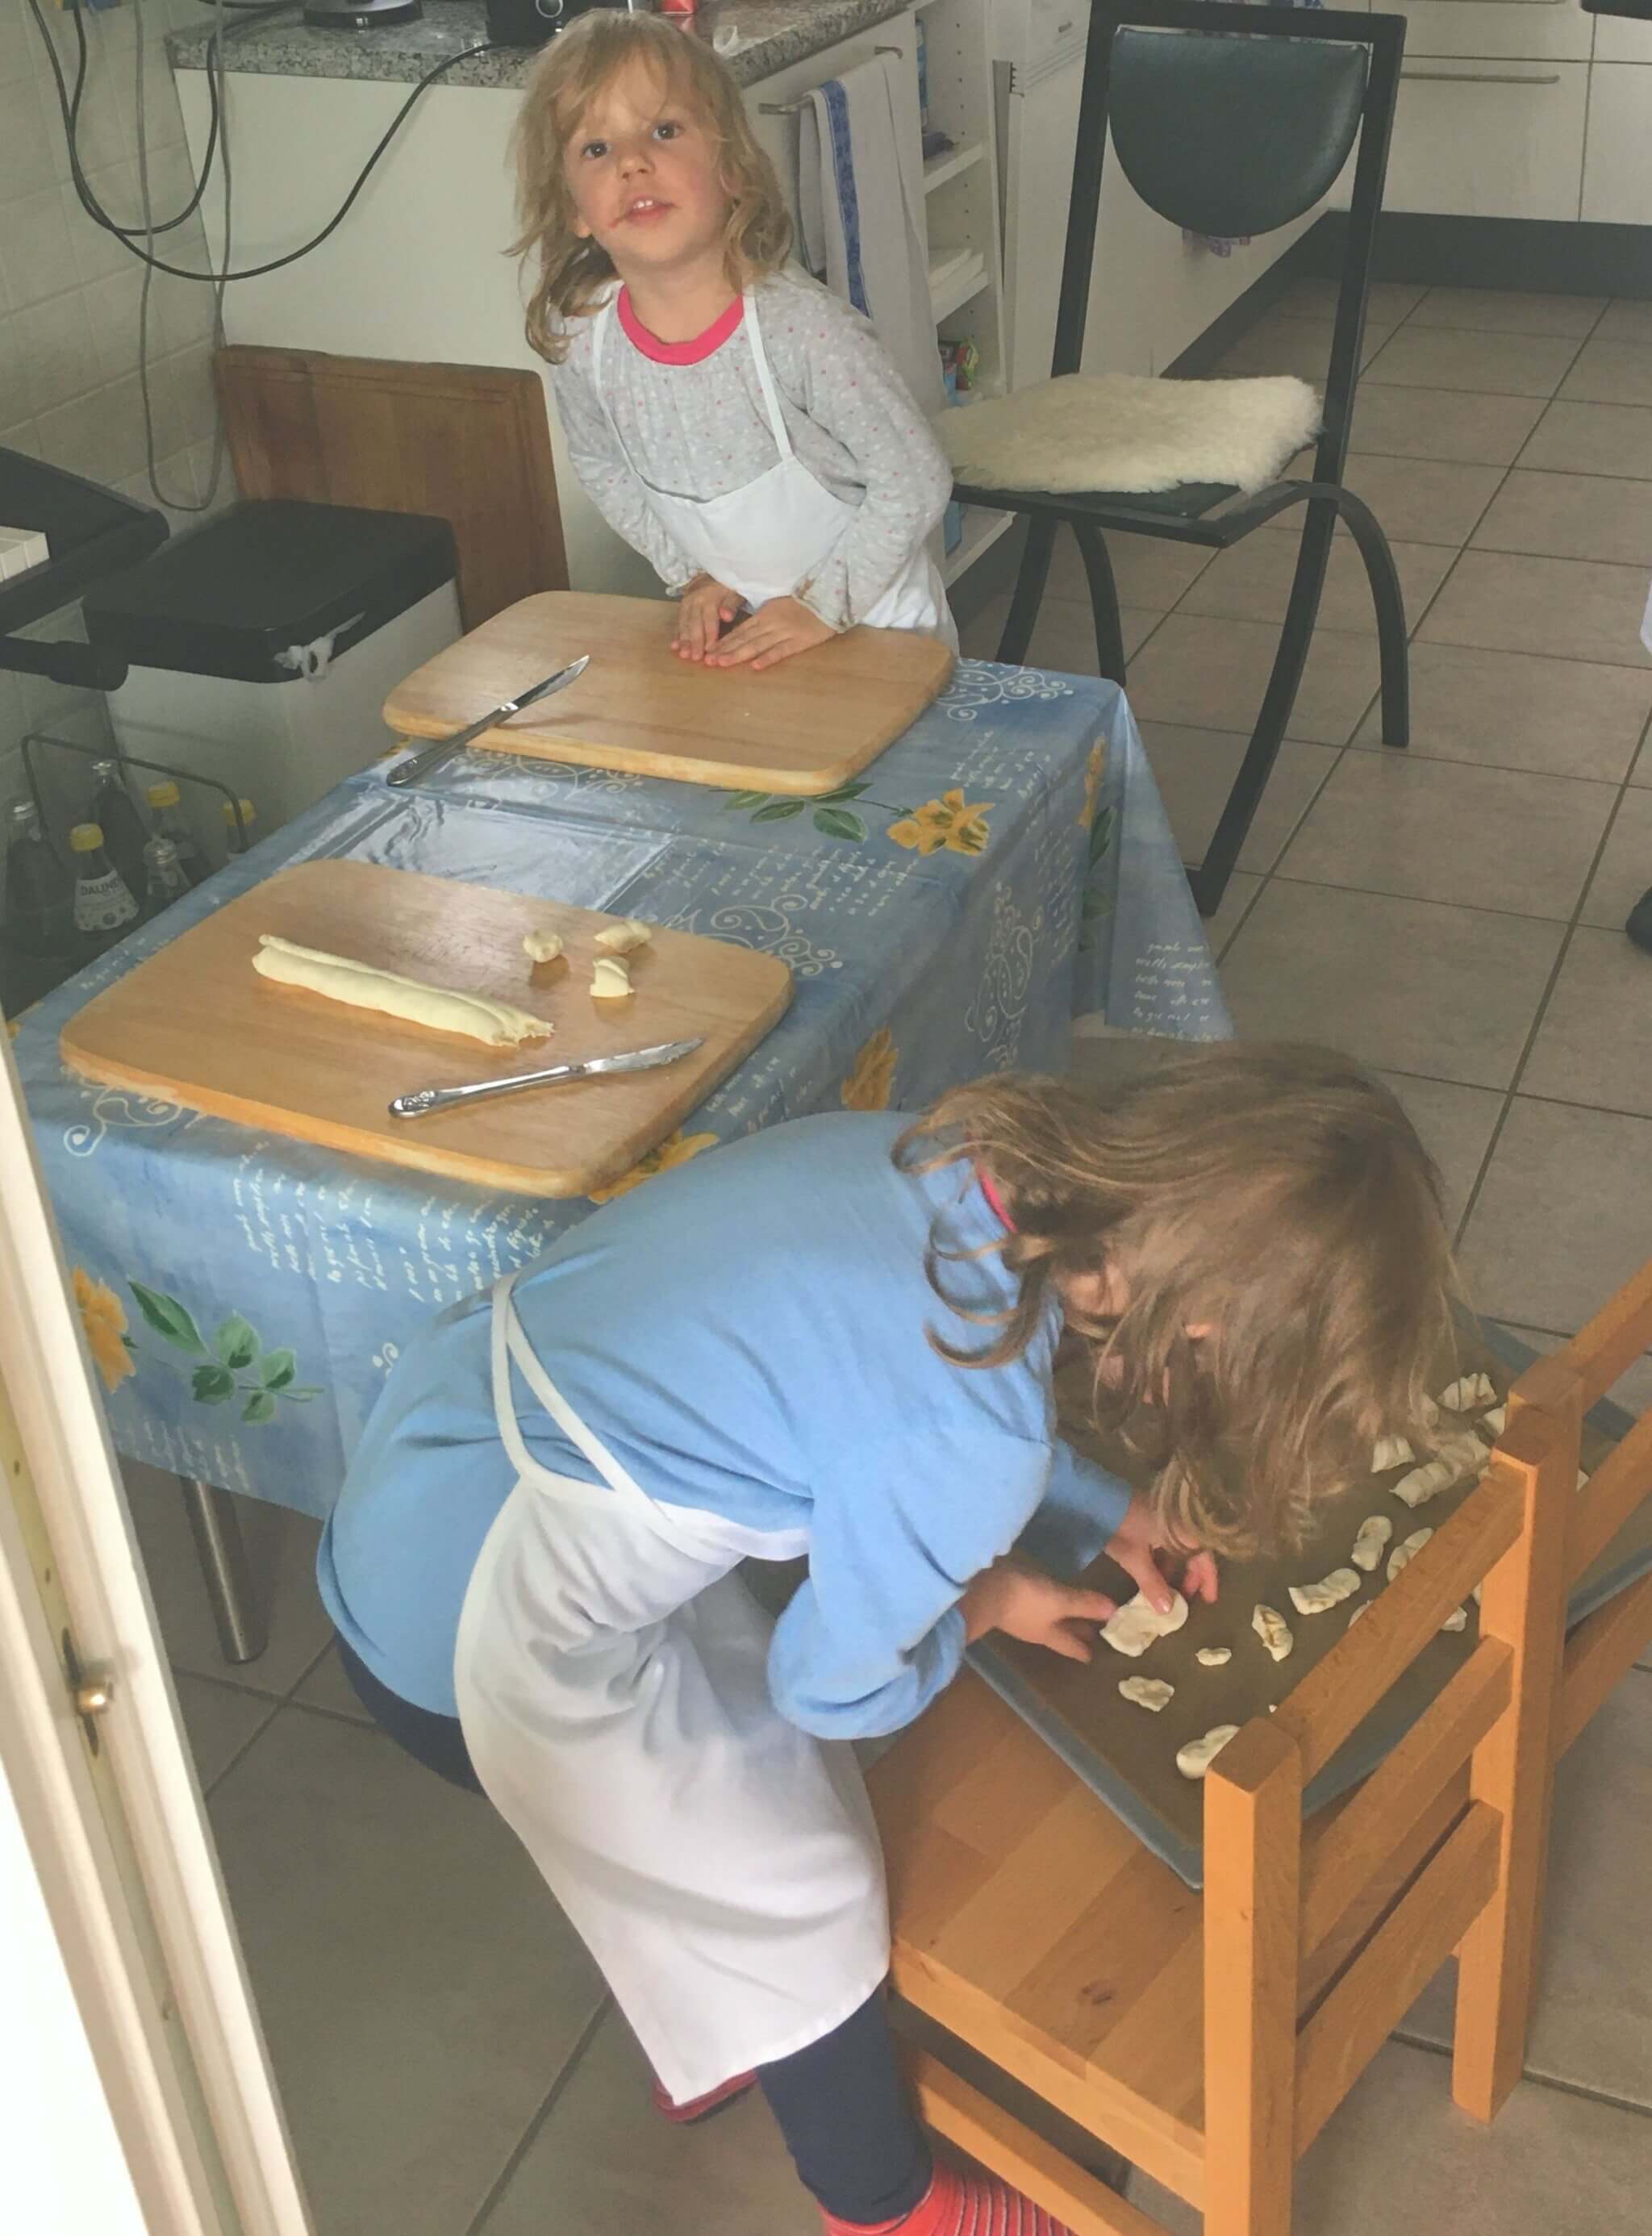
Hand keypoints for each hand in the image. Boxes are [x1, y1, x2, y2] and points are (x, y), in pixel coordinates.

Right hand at [673, 575, 741, 660]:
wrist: (715, 571)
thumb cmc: (729, 586)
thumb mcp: (736, 591)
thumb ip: (731, 604)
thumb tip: (727, 617)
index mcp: (709, 597)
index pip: (710, 620)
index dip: (710, 635)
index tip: (710, 650)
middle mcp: (695, 600)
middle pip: (695, 623)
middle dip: (694, 641)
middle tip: (694, 657)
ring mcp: (686, 603)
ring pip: (684, 623)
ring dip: (683, 640)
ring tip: (683, 654)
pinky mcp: (682, 606)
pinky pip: (678, 621)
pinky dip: (676, 634)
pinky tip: (673, 646)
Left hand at [703, 595, 835, 672]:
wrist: (829, 598)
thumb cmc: (804, 601)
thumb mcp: (779, 603)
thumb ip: (763, 615)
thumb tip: (746, 628)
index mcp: (765, 613)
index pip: (740, 630)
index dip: (724, 641)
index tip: (709, 650)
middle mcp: (771, 623)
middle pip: (744, 639)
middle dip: (725, 650)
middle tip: (707, 661)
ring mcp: (785, 633)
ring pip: (757, 645)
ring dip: (738, 654)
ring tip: (722, 664)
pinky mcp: (800, 641)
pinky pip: (781, 651)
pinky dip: (768, 658)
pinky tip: (755, 666)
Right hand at [961, 1558, 1117, 1663]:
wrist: (982, 1589)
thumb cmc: (1025, 1599)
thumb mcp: (1059, 1601)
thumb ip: (1084, 1605)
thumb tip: (1114, 1612)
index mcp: (1048, 1634)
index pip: (1070, 1646)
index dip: (1082, 1650)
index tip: (1091, 1657)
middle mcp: (1034, 1629)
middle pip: (1058, 1634)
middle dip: (1074, 1633)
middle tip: (1090, 1634)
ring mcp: (1019, 1615)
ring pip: (1046, 1620)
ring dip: (1060, 1618)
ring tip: (1071, 1613)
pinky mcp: (1008, 1599)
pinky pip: (1033, 1605)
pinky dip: (1045, 1604)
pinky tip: (1044, 1594)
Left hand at [1105, 1491, 1219, 1612]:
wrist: (1099, 1499)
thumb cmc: (1123, 1528)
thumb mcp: (1136, 1560)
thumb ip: (1153, 1585)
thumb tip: (1167, 1611)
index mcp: (1184, 1531)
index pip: (1205, 1558)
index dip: (1207, 1580)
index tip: (1208, 1600)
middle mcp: (1181, 1523)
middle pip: (1195, 1553)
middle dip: (1190, 1576)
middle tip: (1185, 1598)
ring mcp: (1168, 1518)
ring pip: (1180, 1548)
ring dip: (1175, 1569)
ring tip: (1167, 1590)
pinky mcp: (1154, 1516)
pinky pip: (1167, 1541)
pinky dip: (1164, 1558)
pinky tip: (1155, 1573)